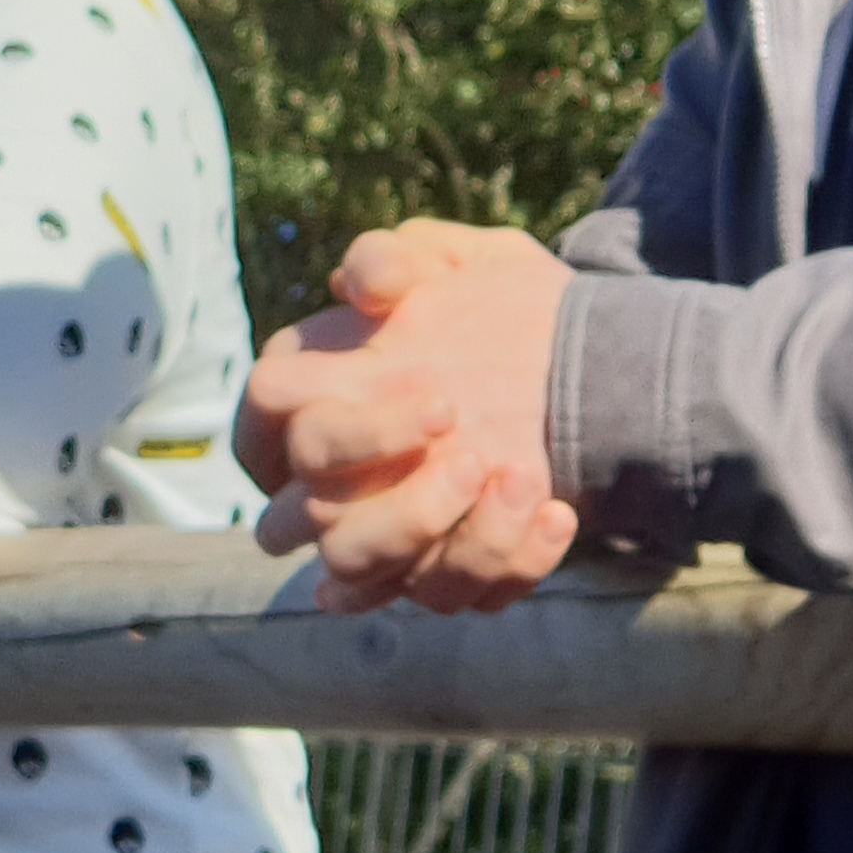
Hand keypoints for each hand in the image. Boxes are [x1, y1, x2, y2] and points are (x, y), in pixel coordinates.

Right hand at [240, 220, 582, 614]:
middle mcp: (327, 475)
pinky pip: (455, 595)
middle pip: (297, 524)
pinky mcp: (440, 572)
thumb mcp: (458, 260)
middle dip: (390, 500)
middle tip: (472, 455)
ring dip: (443, 536)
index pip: (272, 414)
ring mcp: (379, 532)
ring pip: (363, 573)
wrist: (580, 364)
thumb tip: (361, 287)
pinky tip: (559, 513)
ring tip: (523, 479)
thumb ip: (399, 257)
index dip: (346, 424)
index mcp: (310, 393)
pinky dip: (509, 564)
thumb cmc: (493, 307)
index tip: (441, 402)